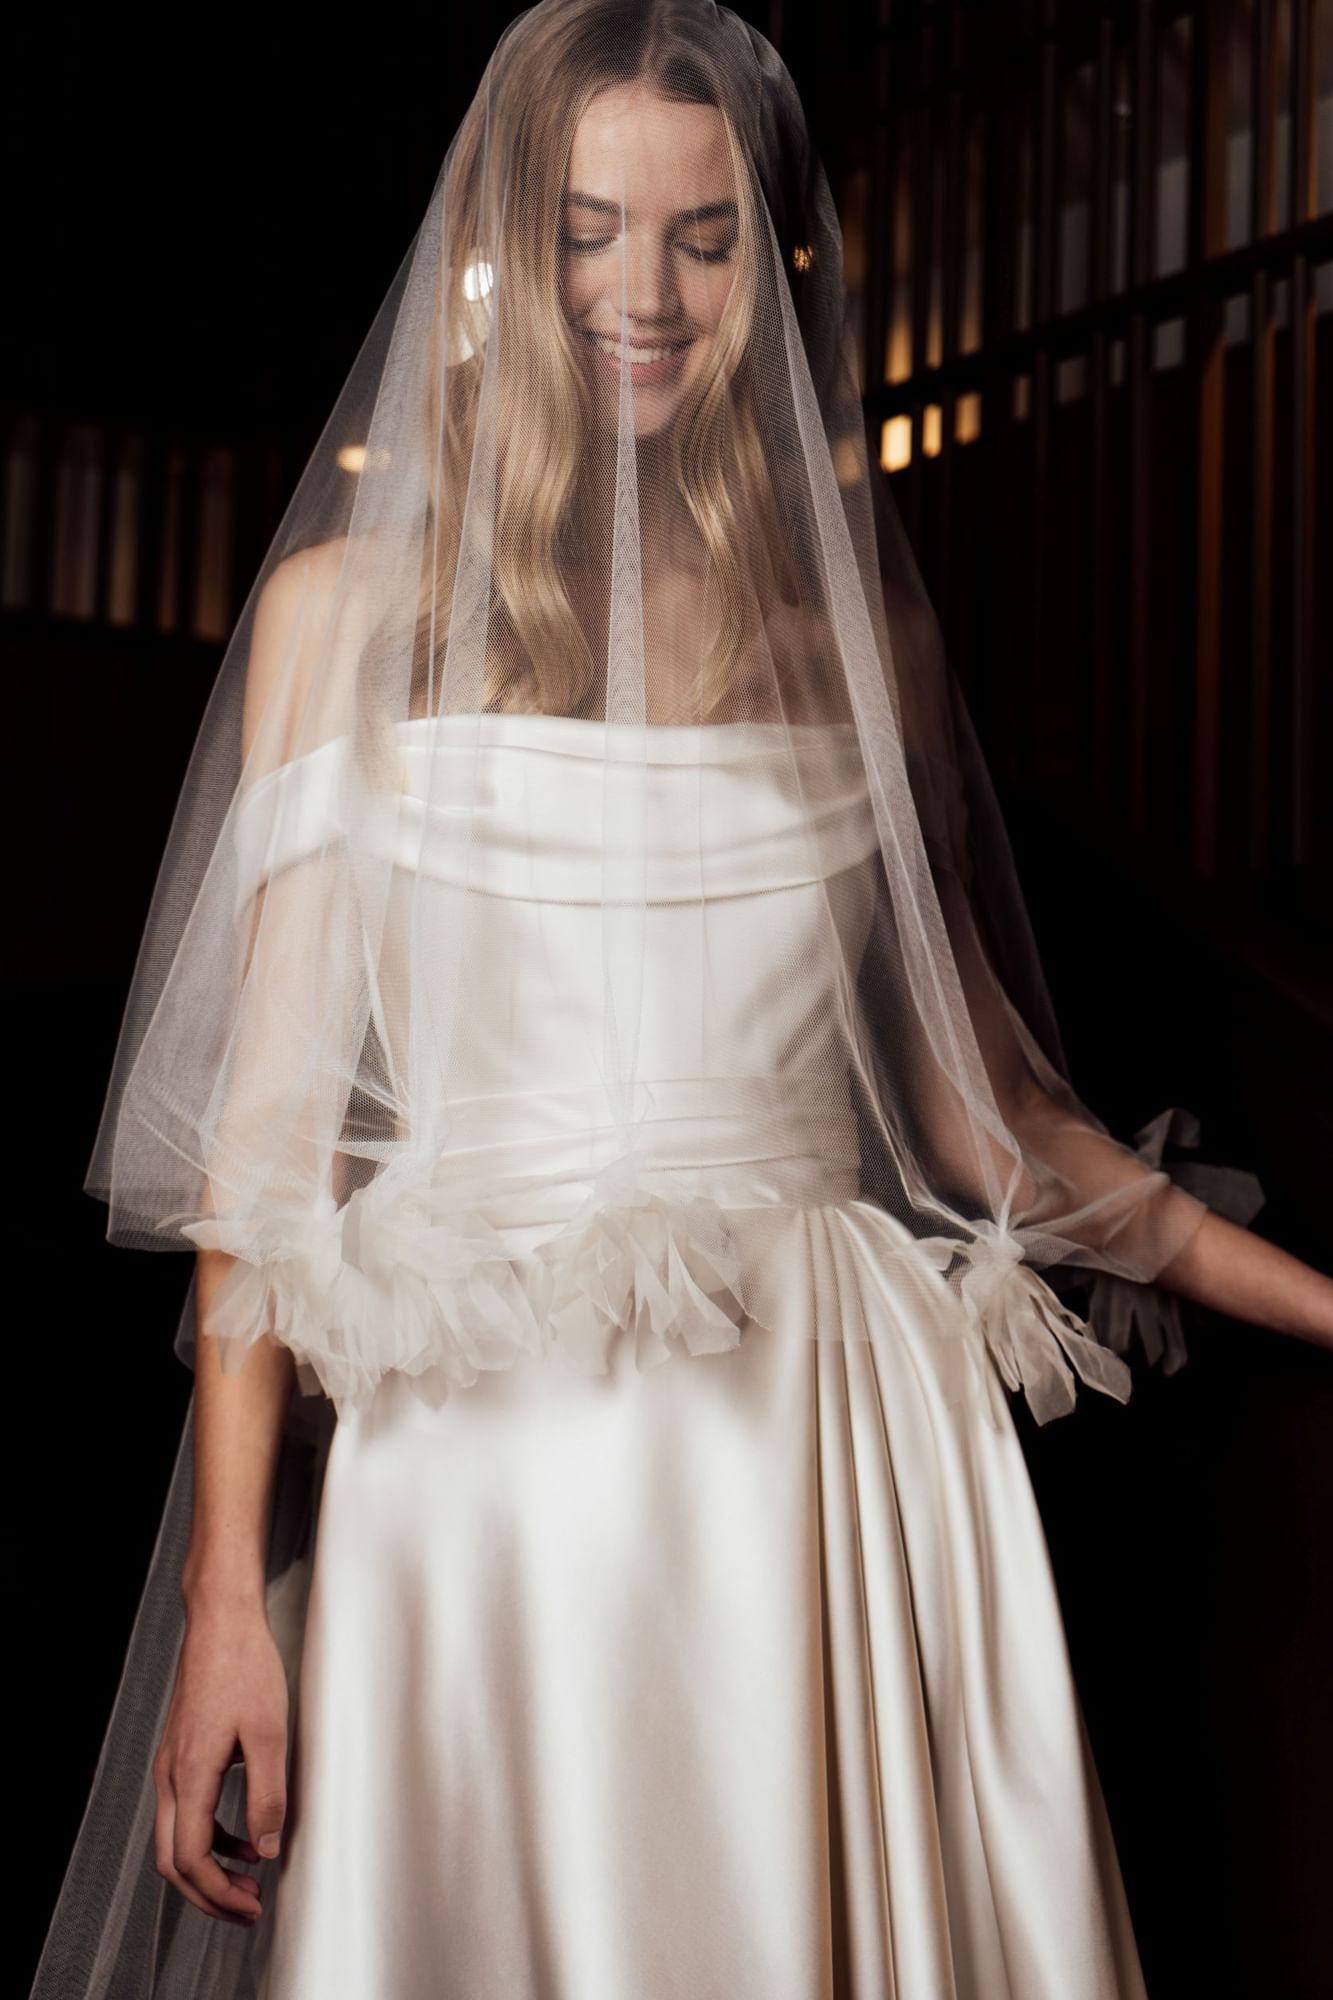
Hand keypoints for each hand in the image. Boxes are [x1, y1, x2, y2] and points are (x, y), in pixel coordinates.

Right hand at [152, 1592, 288, 1925]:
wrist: (221, 1620)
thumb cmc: (244, 1666)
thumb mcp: (268, 1731)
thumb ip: (268, 1793)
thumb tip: (265, 1847)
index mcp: (189, 1773)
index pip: (190, 1858)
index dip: (219, 1892)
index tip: (251, 1905)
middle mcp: (170, 1774)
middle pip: (172, 1860)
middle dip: (208, 1894)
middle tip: (246, 1909)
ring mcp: (171, 1763)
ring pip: (175, 1838)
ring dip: (209, 1867)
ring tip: (249, 1879)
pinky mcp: (180, 1753)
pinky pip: (185, 1812)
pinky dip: (210, 1835)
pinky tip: (243, 1833)